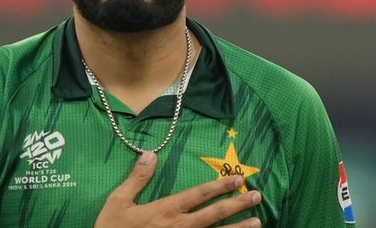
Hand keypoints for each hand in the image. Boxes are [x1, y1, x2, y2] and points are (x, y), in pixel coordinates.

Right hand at [95, 152, 261, 227]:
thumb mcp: (118, 201)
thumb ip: (136, 178)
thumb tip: (150, 154)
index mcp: (166, 209)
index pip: (199, 194)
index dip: (220, 186)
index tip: (238, 179)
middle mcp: (179, 227)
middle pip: (215, 214)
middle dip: (237, 205)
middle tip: (257, 197)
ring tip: (257, 223)